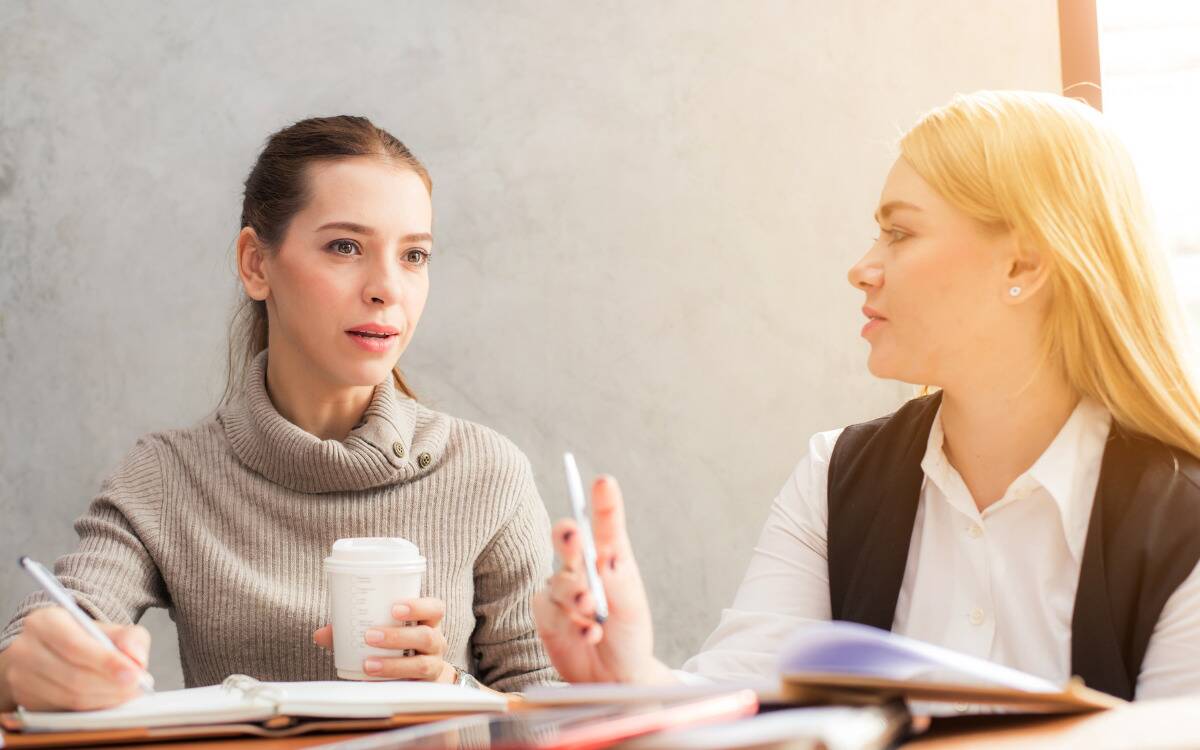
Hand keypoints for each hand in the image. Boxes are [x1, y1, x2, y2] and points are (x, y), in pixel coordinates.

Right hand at [0, 606, 150, 710]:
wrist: (53, 651)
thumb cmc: (85, 639)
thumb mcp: (110, 629)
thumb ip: (130, 638)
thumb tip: (137, 660)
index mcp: (45, 622)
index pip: (75, 646)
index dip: (107, 663)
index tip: (134, 674)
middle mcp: (25, 648)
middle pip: (73, 675)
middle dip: (111, 685)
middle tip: (136, 687)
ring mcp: (20, 676)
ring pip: (69, 696)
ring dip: (104, 699)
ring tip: (126, 693)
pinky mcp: (25, 699)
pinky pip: (63, 709)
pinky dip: (91, 708)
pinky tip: (108, 700)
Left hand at [313, 598, 454, 682]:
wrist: (421, 675)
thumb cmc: (399, 645)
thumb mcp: (384, 630)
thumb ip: (354, 630)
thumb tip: (321, 634)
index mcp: (428, 622)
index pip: (435, 608)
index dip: (419, 606)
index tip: (394, 608)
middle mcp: (436, 642)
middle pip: (427, 637)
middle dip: (398, 637)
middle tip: (370, 636)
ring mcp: (434, 666)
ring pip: (422, 665)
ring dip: (393, 664)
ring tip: (368, 664)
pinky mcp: (426, 688)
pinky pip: (414, 687)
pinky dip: (392, 684)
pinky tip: (372, 683)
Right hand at [532, 475, 675, 684]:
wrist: (615, 677)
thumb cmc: (628, 636)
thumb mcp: (632, 608)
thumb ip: (618, 582)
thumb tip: (606, 556)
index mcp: (610, 559)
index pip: (606, 526)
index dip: (604, 503)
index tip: (604, 483)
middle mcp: (582, 568)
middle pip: (568, 540)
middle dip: (568, 537)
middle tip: (574, 537)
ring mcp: (561, 590)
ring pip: (559, 581)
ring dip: (576, 595)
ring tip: (592, 611)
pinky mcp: (546, 615)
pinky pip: (551, 611)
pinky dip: (572, 623)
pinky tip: (589, 633)